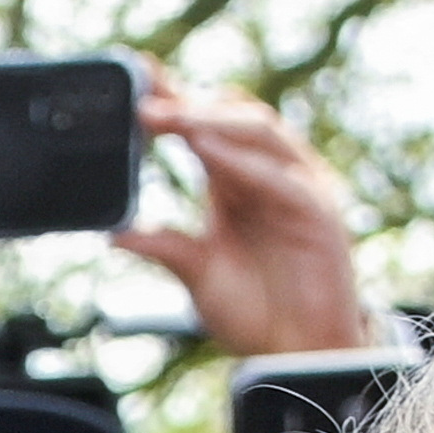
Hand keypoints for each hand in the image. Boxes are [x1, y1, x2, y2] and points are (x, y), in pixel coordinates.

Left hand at [118, 72, 372, 357]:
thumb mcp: (197, 274)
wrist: (296, 356)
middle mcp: (267, 174)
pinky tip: (207, 149)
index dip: (173, 97)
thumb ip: (164, 247)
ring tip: (167, 114)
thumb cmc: (254, 312)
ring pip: (257, 132)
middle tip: (141, 96)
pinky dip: (241, 160)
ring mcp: (297, 187)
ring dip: (210, 120)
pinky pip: (279, 176)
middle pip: (230, 116)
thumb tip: (115, 233)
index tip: (132, 75)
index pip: (204, 124)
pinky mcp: (318, 211)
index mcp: (236, 180)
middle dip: (186, 103)